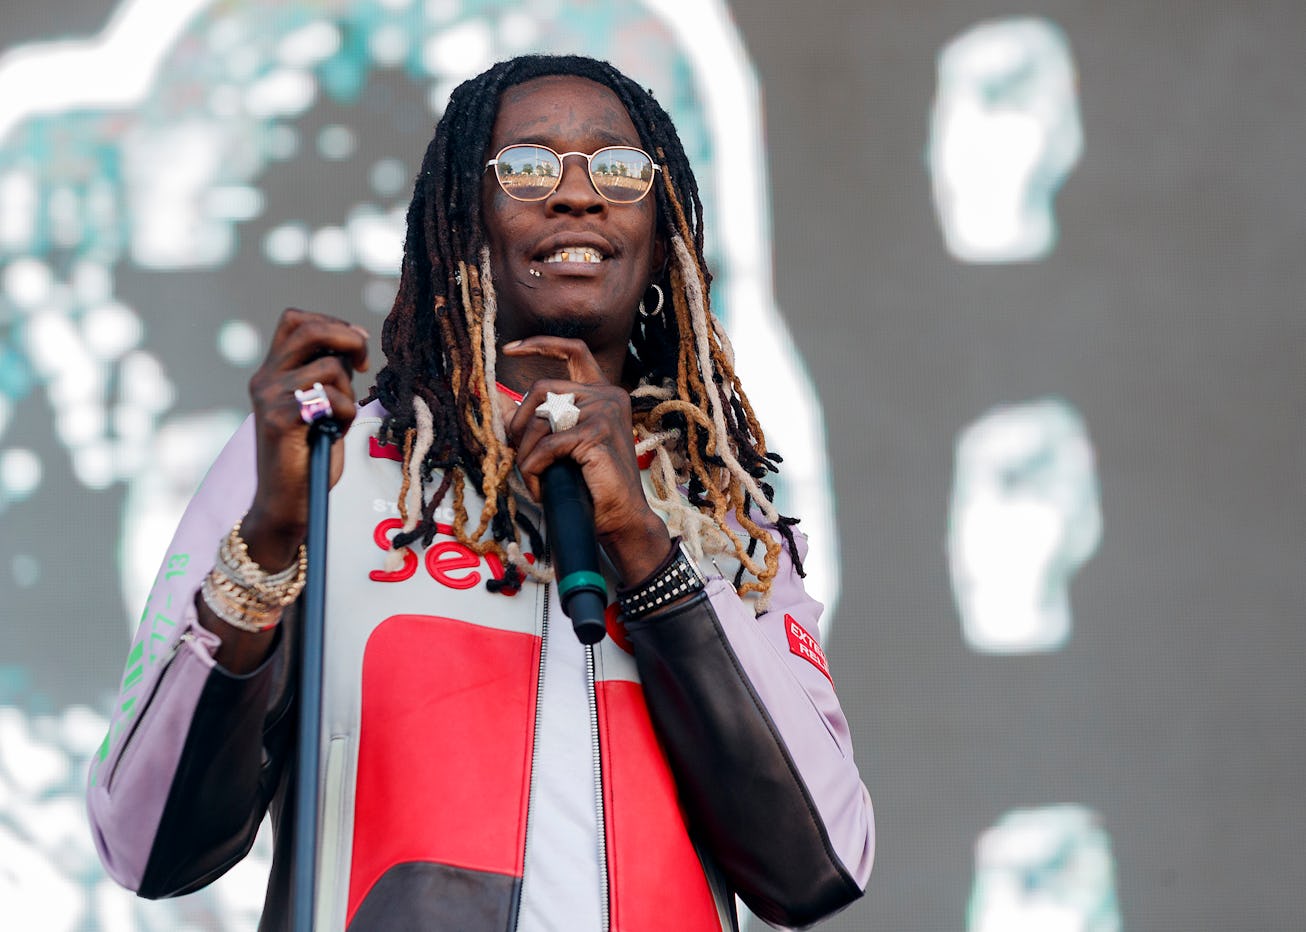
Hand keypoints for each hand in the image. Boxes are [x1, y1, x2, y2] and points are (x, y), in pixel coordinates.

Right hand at [243, 308, 368, 568]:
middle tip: (364, 365)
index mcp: (273, 371)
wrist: (288, 503)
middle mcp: (265, 378)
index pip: (296, 320)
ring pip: (328, 367)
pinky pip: (329, 398)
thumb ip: (327, 375)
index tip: (355, 349)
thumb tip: (353, 344)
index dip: (332, 324)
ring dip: (348, 391)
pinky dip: (345, 412)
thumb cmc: (310, 457)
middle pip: (310, 329)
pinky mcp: (277, 419)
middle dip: (349, 339)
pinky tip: (334, 431)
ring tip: (339, 418)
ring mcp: (268, 397)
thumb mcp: (320, 406)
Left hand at [503, 336, 671, 584]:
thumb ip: (543, 418)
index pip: (574, 351)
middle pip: (542, 388)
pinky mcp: (596, 434)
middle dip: (518, 421)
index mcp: (604, 393)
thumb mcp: (565, 442)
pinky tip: (541, 486)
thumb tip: (499, 400)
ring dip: (525, 453)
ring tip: (533, 477)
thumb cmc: (592, 483)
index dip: (541, 344)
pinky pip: (546, 446)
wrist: (620, 517)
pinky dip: (534, 468)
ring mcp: (604, 412)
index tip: (511, 348)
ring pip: (539, 419)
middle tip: (516, 450)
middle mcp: (608, 396)